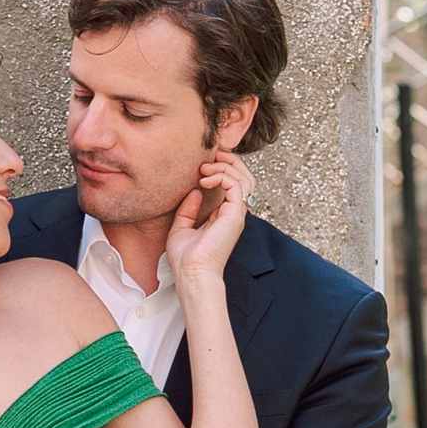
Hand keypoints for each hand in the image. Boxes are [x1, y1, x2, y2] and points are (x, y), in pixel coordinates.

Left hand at [170, 150, 253, 286]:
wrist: (192, 273)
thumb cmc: (186, 259)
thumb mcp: (181, 227)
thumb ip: (188, 209)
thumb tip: (195, 190)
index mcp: (224, 216)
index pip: (232, 184)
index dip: (221, 168)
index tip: (202, 163)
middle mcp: (234, 214)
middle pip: (244, 177)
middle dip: (229, 161)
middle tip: (210, 154)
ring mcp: (236, 214)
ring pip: (245, 178)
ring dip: (226, 166)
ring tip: (205, 166)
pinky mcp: (234, 215)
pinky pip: (236, 185)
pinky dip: (221, 176)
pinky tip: (204, 180)